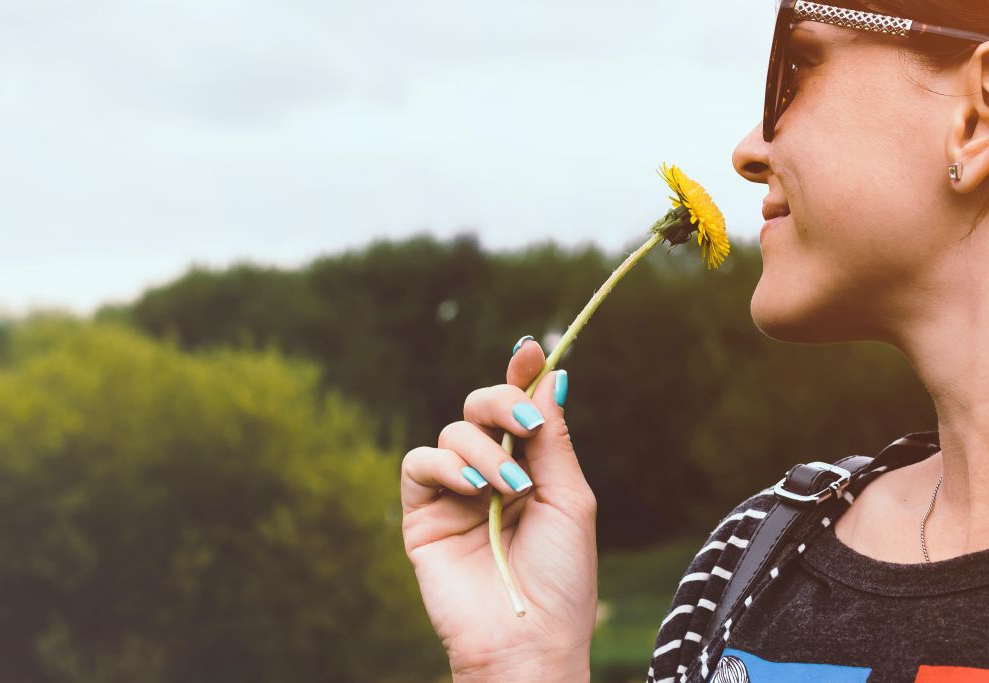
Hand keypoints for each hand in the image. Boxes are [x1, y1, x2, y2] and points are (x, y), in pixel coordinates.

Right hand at [401, 339, 597, 678]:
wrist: (528, 640)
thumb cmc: (560, 579)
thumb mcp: (569, 498)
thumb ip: (552, 438)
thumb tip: (551, 375)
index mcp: (531, 470)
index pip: (520, 409)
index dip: (522, 376)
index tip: (532, 348)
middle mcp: (490, 475)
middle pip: (480, 407)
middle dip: (500, 401)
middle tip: (524, 423)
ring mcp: (454, 495)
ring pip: (453, 432)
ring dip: (484, 450)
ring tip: (509, 488)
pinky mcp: (421, 515)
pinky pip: (419, 464)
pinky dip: (446, 464)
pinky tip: (474, 489)